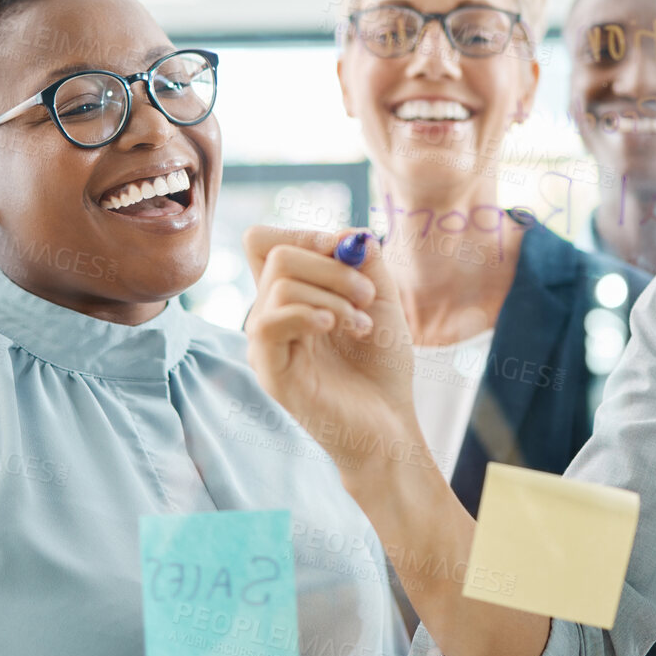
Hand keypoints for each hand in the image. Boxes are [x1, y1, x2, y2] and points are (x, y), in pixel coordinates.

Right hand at [242, 226, 419, 480]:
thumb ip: (367, 261)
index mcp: (290, 295)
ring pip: (279, 283)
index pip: (265, 243)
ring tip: (362, 324)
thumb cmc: (382, 366)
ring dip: (333, 294)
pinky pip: (269, 322)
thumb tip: (349, 233)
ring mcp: (266, 341)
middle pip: (274, 252)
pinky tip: (335, 327)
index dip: (303, 235)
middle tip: (366, 296)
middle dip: (330, 264)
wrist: (389, 422)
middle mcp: (270, 313)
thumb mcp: (383, 299)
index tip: (346, 254)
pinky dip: (308, 313)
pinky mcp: (269, 369)